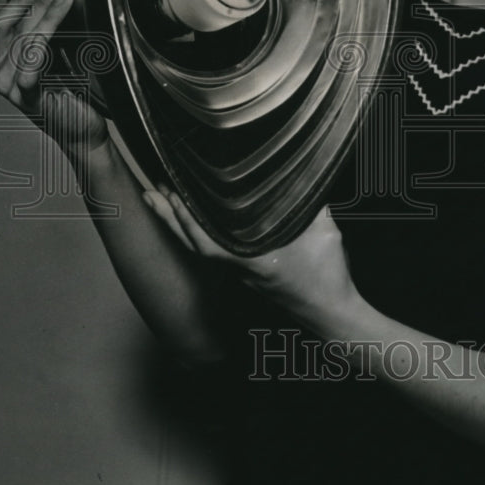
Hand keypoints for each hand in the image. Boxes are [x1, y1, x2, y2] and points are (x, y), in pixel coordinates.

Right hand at [0, 0, 109, 159]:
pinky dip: (45, 38)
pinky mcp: (26, 96)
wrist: (82, 129)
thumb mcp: (56, 53)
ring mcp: (9, 85)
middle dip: (39, 0)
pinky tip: (59, 21)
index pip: (2, 20)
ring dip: (48, 13)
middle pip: (14, 25)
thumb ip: (48, 28)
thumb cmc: (70, 91)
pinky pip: (32, 62)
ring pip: (25, 38)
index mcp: (0, 60)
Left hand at [143, 187, 362, 335]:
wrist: (333, 314)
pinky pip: (214, 251)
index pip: (207, 237)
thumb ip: (309, 202)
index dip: (185, 216)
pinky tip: (197, 222)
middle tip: (151, 192)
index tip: (170, 192)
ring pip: (201, 247)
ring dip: (181, 224)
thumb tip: (305, 170)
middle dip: (170, 216)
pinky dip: (198, 233)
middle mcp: (240, 268)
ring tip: (164, 202)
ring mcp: (241, 274)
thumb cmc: (329, 278)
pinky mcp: (247, 275)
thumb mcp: (325, 231)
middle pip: (194, 242)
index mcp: (254, 258)